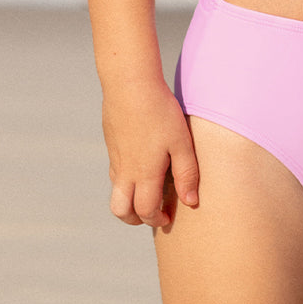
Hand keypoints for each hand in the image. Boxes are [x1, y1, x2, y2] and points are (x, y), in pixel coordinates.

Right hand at [102, 80, 198, 226]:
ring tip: (147, 190)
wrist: (130, 84)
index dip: (157, 220)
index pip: (145, 211)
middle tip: (152, 213)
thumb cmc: (160, 111)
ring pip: (115, 191)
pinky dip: (124, 179)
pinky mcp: (112, 142)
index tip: (169, 217)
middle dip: (134, 219)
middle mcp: (125, 170)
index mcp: (144, 173)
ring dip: (127, 200)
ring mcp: (116, 156)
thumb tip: (191, 201)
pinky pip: (114, 171)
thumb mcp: (181, 142)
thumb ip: (187, 173)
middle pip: (120, 210)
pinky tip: (140, 162)